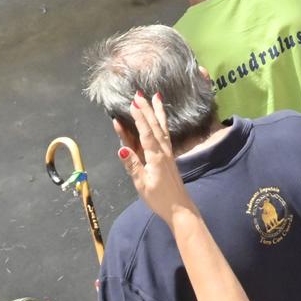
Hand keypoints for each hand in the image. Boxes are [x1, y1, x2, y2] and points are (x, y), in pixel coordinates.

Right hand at [116, 92, 199, 227]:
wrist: (179, 207)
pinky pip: (165, 134)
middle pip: (154, 125)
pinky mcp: (169, 155)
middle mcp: (163, 150)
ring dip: (157, 111)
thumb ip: (133, 166)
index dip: (139, 118)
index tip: (133, 103)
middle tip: (139, 94)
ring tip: (156, 97)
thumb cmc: (159, 198)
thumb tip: (122, 150)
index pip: (146, 133)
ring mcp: (167, 152)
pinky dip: (162, 122)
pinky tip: (160, 118)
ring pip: (162, 127)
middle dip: (146, 109)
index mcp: (155, 156)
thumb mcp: (142, 184)